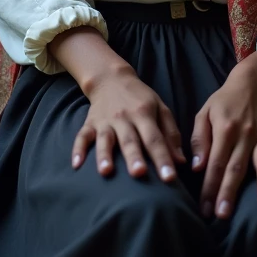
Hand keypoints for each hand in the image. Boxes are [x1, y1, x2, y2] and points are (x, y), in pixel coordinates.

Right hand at [71, 67, 185, 181]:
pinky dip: (78, 149)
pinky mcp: (90, 123)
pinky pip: (82, 136)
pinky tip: (76, 164)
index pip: (155, 139)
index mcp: (144, 114)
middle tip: (139, 173)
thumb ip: (171, 134)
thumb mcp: (160, 108)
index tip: (170, 178)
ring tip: (106, 172)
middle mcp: (124, 118)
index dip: (163, 158)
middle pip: (130, 140)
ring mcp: (105, 121)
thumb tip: (181, 162)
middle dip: (134, 157)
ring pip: (105, 139)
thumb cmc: (141, 99)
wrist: (112, 78)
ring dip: (104, 155)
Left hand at [190, 40, 256, 218]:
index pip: (215, 163)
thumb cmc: (224, 101)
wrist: (253, 82)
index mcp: (224, 130)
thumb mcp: (204, 113)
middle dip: (229, 192)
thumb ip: (199, 139)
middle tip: (223, 215)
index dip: (209, 187)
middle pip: (236, 167)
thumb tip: (196, 167)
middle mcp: (244, 135)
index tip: (205, 209)